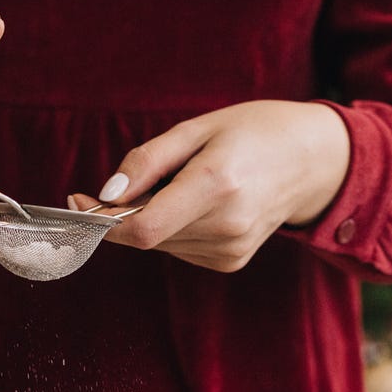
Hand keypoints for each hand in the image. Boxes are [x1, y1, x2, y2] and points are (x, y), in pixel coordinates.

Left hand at [69, 101, 349, 272]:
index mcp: (215, 185)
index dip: (103, 222)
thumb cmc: (253, 133)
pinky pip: (179, 250)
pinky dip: (175, 230)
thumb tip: (105, 195)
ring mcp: (230, 250)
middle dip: (125, 214)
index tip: (79, 201)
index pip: (142, 229)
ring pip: (160, 245)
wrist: (312, 161)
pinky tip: (200, 206)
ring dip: (154, 220)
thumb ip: (146, 161)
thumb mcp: (197, 128)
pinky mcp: (230, 263)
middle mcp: (225, 226)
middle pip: (146, 237)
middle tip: (132, 183)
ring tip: (184, 186)